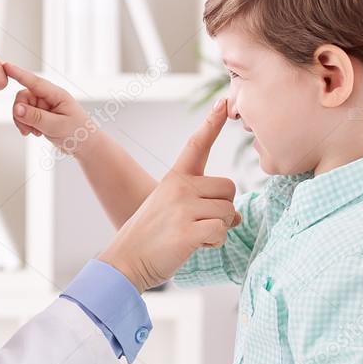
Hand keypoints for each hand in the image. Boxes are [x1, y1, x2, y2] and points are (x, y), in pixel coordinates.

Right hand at [3, 62, 101, 158]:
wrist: (85, 146)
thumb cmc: (78, 133)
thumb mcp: (56, 126)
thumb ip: (35, 117)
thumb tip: (16, 108)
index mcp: (56, 94)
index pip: (34, 82)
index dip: (19, 73)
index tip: (6, 66)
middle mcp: (49, 97)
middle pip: (23, 97)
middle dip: (20, 113)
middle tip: (26, 130)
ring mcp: (44, 106)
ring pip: (22, 107)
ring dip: (23, 121)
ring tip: (33, 133)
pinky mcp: (41, 114)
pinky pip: (25, 115)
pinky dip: (26, 125)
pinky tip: (36, 133)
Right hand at [98, 99, 241, 292]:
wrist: (125, 261)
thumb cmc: (151, 238)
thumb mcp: (171, 211)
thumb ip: (201, 205)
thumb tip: (237, 215)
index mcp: (174, 179)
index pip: (196, 146)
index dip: (211, 124)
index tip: (223, 102)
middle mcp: (179, 188)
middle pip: (228, 189)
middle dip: (222, 209)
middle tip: (198, 225)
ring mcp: (183, 208)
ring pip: (228, 212)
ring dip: (218, 229)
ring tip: (191, 237)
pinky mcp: (189, 231)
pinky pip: (221, 232)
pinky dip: (214, 243)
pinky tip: (193, 246)